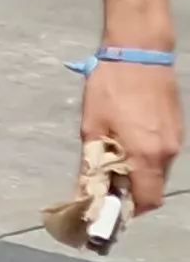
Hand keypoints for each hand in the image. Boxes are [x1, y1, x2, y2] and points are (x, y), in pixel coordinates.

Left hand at [83, 59, 179, 213]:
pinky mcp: (177, 127)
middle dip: (130, 193)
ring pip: (158, 171)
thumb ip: (91, 163)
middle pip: (153, 187)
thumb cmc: (111, 87)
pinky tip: (126, 145)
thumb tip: (84, 191)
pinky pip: (162, 154)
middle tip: (105, 186)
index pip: (146, 200)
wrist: (140, 51)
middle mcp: (167, 152)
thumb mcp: (92, 126)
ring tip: (111, 163)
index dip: (128, 210)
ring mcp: (176, 139)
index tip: (107, 208)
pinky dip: (145, 159)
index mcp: (147, 155)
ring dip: (137, 174)